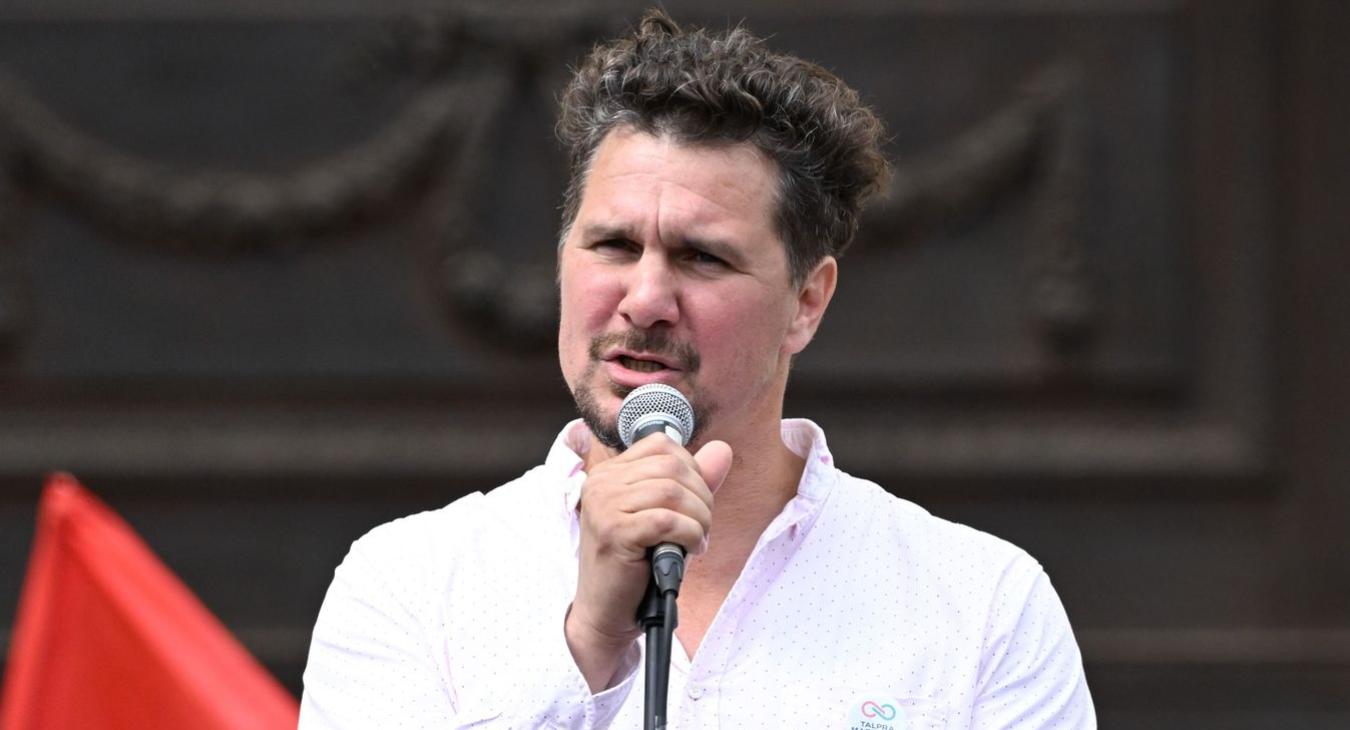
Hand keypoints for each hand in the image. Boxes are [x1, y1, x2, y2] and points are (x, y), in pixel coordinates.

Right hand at [564, 433, 732, 691]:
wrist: (606, 613)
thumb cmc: (636, 565)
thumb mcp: (666, 516)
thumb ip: (693, 482)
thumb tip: (723, 449)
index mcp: (609, 473)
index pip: (661, 445)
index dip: (691, 470)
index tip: (695, 503)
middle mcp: (601, 483)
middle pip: (672, 466)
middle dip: (701, 496)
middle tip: (701, 527)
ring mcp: (604, 506)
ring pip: (672, 492)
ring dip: (698, 518)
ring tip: (696, 540)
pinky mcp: (614, 532)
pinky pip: (667, 521)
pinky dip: (689, 534)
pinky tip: (690, 550)